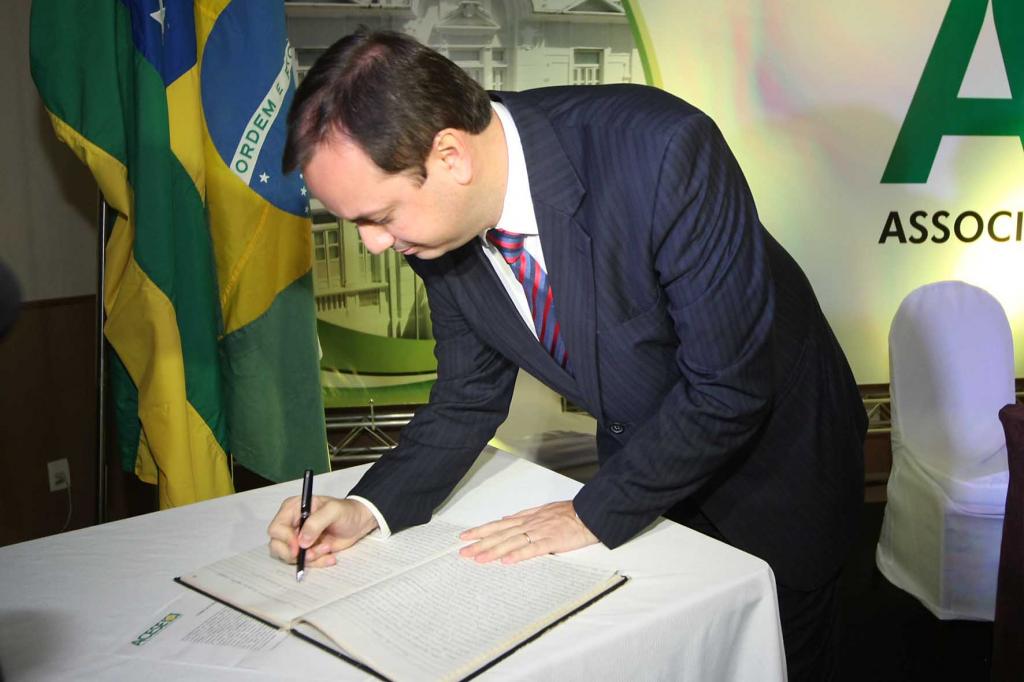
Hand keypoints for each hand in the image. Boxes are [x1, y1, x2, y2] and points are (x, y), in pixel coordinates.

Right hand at [267, 496, 377, 568]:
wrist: (358, 522)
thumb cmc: (346, 511)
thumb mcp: (333, 510)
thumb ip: (316, 522)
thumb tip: (301, 541)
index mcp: (292, 509)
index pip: (277, 528)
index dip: (285, 540)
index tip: (299, 547)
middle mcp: (291, 524)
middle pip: (277, 545)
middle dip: (295, 554)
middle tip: (313, 553)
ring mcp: (297, 539)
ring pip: (289, 557)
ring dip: (309, 558)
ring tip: (327, 548)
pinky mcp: (305, 551)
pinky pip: (303, 563)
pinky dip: (317, 562)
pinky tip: (330, 557)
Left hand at [458, 500, 598, 564]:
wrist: (589, 513)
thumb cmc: (568, 513)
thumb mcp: (542, 510)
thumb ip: (523, 515)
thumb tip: (506, 519)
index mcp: (527, 518)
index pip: (498, 526)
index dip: (481, 530)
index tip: (465, 536)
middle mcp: (529, 524)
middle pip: (500, 535)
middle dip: (480, 543)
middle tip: (463, 552)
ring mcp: (539, 532)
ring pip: (512, 542)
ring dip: (494, 551)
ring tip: (478, 558)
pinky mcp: (551, 541)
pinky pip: (532, 549)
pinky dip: (518, 554)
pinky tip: (506, 561)